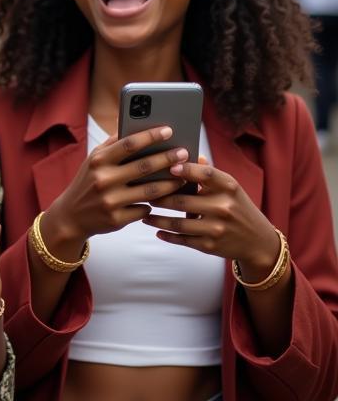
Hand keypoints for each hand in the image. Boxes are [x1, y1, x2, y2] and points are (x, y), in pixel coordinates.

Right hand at [42, 126, 188, 249]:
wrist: (71, 216)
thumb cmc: (88, 182)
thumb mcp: (93, 160)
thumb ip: (113, 143)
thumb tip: (132, 122)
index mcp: (98, 161)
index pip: (128, 144)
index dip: (150, 136)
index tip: (169, 130)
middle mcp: (103, 179)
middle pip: (144, 166)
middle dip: (168, 158)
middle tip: (185, 153)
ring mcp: (110, 201)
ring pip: (150, 191)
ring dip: (170, 183)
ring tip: (183, 177)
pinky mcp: (116, 219)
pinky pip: (144, 210)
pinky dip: (153, 204)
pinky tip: (162, 200)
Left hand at [144, 158, 280, 277]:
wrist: (258, 241)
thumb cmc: (237, 207)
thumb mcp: (230, 188)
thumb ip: (209, 173)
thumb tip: (189, 154)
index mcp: (229, 187)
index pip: (205, 174)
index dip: (186, 169)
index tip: (168, 166)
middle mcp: (224, 207)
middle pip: (182, 200)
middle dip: (159, 197)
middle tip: (143, 193)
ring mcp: (216, 228)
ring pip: (177, 223)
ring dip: (156, 219)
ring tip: (144, 213)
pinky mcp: (210, 245)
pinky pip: (182, 239)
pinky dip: (166, 235)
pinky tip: (155, 229)